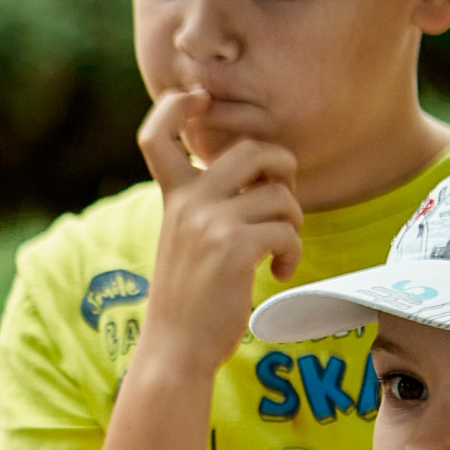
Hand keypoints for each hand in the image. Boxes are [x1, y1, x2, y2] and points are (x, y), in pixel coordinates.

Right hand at [137, 87, 303, 379]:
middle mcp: (187, 205)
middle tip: (281, 200)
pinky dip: (292, 252)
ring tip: (280, 250)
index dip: (174, 107)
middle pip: (252, 150)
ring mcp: (209, 224)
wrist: (175, 350)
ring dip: (292, 221)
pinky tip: (280, 271)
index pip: (156, 137)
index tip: (196, 98)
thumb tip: (262, 179)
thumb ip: (206, 206)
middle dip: (282, 169)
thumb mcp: (185, 243)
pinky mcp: (234, 248)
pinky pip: (286, 229)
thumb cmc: (188, 301)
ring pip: (279, 194)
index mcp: (173, 200)